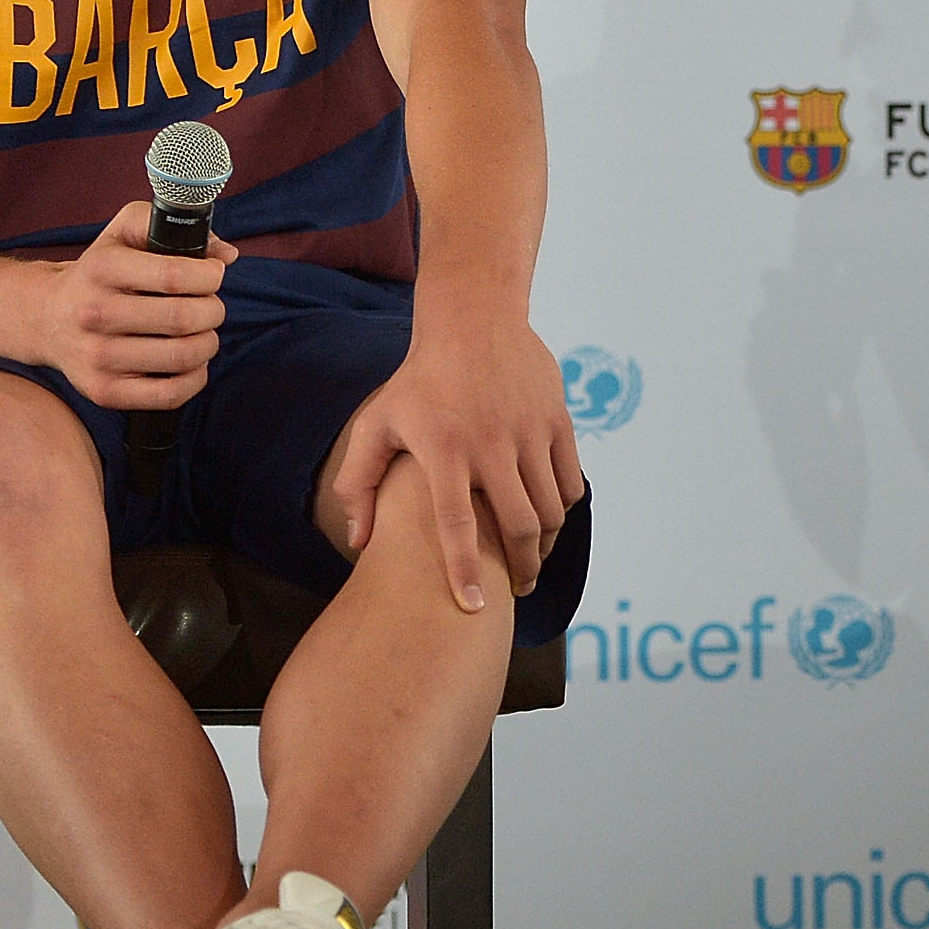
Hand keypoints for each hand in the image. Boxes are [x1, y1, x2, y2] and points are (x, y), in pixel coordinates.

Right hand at [34, 204, 238, 408]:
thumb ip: (174, 227)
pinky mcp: (104, 391)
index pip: (175, 275)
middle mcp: (94, 312)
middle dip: (213, 310)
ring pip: (182, 356)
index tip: (213, 275)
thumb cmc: (100, 272)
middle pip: (183, 318)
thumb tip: (226, 255)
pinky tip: (190, 362)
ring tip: (201, 332)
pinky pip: (170, 394)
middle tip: (209, 307)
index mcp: (102, 268)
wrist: (47, 317)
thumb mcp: (125, 232)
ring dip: (208, 343)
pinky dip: (195, 378)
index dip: (210, 276)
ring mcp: (96, 356)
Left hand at [327, 317, 583, 612]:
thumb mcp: (377, 424)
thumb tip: (359, 542)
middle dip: (522, 568)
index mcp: (443, 450)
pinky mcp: (557, 421)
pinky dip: (563, 508)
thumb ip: (360, 484)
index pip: (456, 526)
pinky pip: (570, 481)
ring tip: (532, 558)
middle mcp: (490, 444)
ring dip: (545, 544)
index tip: (472, 608)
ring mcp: (529, 432)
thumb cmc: (419, 379)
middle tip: (517, 589)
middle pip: (517, 526)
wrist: (473, 320)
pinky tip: (548, 517)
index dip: (463, 571)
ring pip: (550, 509)